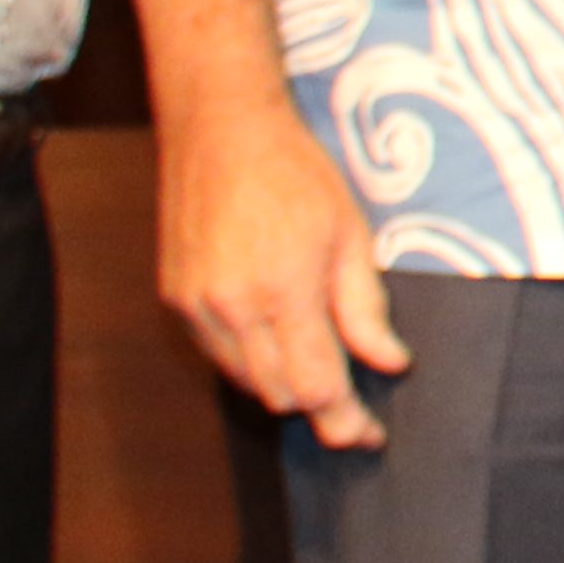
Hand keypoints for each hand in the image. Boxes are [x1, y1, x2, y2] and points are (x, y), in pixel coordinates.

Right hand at [160, 99, 408, 451]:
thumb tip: (388, 364)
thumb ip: (366, 309)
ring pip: (245, 381)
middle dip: (319, 405)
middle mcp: (231, 307)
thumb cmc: (295, 174)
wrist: (221, 129)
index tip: (369, 433)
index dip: (345, 421)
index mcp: (283, 291)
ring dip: (283, 384)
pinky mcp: (175, 299)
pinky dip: (251, 360)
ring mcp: (195, 306)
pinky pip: (218, 355)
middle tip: (353, 401)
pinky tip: (275, 335)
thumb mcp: (350, 235)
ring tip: (317, 360)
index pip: (316, 388)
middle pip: (279, 395)